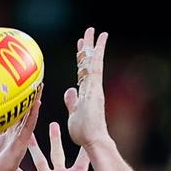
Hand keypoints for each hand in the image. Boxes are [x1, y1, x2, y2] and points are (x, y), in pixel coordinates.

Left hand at [0, 89, 42, 170]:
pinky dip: (33, 114)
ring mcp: (20, 138)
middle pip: (27, 111)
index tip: (26, 85)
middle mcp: (18, 133)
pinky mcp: (21, 143)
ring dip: (35, 101)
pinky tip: (37, 103)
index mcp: (11, 132)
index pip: (19, 112)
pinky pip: (28, 126)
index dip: (23, 99)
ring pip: (30, 116)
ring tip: (40, 87)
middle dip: (32, 96)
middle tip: (37, 80)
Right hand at [14, 122, 104, 170]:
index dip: (84, 144)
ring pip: (39, 159)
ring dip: (33, 148)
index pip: (81, 156)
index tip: (84, 130)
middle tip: (53, 123)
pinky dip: (19, 170)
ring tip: (26, 134)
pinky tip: (11, 159)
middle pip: (57, 152)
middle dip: (55, 138)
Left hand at [65, 28, 111, 149]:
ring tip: (93, 30)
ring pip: (94, 61)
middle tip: (88, 32)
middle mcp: (92, 88)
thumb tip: (69, 90)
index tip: (81, 48)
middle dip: (88, 48)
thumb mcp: (73, 114)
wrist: (93, 140)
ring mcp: (95, 86)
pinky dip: (99, 50)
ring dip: (93, 45)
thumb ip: (72, 102)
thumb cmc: (84, 133)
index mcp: (86, 94)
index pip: (82, 72)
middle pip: (89, 63)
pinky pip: (97, 64)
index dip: (81, 60)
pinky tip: (100, 39)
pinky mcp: (97, 86)